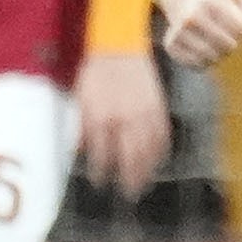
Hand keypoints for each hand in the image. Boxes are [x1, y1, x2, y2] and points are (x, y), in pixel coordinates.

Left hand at [75, 47, 170, 195]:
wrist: (120, 48)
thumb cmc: (96, 72)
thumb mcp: (81, 99)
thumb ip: (82, 127)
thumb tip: (79, 150)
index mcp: (102, 119)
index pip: (103, 154)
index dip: (101, 171)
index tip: (100, 182)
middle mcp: (125, 121)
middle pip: (130, 159)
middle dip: (130, 179)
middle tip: (129, 193)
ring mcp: (144, 115)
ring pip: (149, 150)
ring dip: (147, 169)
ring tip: (144, 182)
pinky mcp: (158, 108)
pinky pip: (162, 135)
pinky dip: (161, 150)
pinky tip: (159, 159)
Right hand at [162, 0, 241, 67]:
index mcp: (209, 0)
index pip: (240, 28)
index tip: (236, 19)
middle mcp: (190, 16)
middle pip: (228, 45)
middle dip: (233, 41)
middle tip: (226, 32)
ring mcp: (178, 32)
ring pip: (212, 57)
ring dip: (221, 53)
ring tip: (216, 39)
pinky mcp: (171, 46)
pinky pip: (198, 65)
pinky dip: (206, 61)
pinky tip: (204, 47)